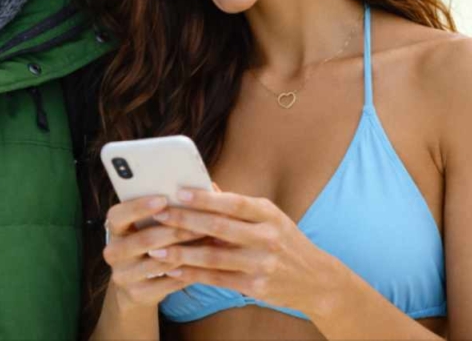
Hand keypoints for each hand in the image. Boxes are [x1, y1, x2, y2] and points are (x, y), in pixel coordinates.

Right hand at [102, 195, 204, 308]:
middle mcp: (113, 252)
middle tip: (201, 224)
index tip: (163, 199)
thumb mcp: (148, 225)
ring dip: (187, 253)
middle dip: (175, 231)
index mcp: (114, 229)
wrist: (136, 284)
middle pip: (144, 240)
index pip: (118, 215)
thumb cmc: (150, 242)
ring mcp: (123, 275)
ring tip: (209, 243)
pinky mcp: (137, 294)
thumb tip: (200, 188)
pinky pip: (168, 283)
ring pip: (159, 263)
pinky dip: (188, 272)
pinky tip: (204, 264)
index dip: (139, 207)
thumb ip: (167, 208)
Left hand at [151, 188, 342, 315]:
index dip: (205, 198)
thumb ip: (236, 205)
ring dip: (181, 252)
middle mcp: (267, 237)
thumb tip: (204, 185)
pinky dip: (192, 274)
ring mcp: (262, 264)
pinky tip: (173, 268)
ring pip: (214, 257)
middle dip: (185, 221)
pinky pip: (216, 279)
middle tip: (158, 215)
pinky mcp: (255, 287)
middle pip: (219, 228)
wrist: (316, 280)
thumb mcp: (268, 217)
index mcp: (269, 214)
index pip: (234, 203)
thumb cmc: (284, 241)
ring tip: (156, 247)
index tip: (178, 192)